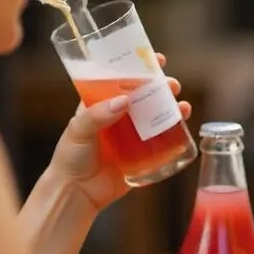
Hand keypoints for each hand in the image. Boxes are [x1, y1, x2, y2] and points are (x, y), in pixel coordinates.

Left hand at [49, 54, 191, 211]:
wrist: (76, 194)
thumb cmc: (70, 159)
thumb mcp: (78, 130)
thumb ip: (97, 114)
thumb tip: (124, 101)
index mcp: (101, 104)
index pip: (122, 79)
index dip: (139, 67)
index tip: (156, 59)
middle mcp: (119, 117)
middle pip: (145, 95)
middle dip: (162, 86)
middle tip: (172, 85)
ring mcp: (133, 136)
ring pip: (157, 115)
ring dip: (172, 107)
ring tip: (182, 106)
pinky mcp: (142, 155)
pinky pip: (162, 140)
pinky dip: (175, 130)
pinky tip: (183, 123)